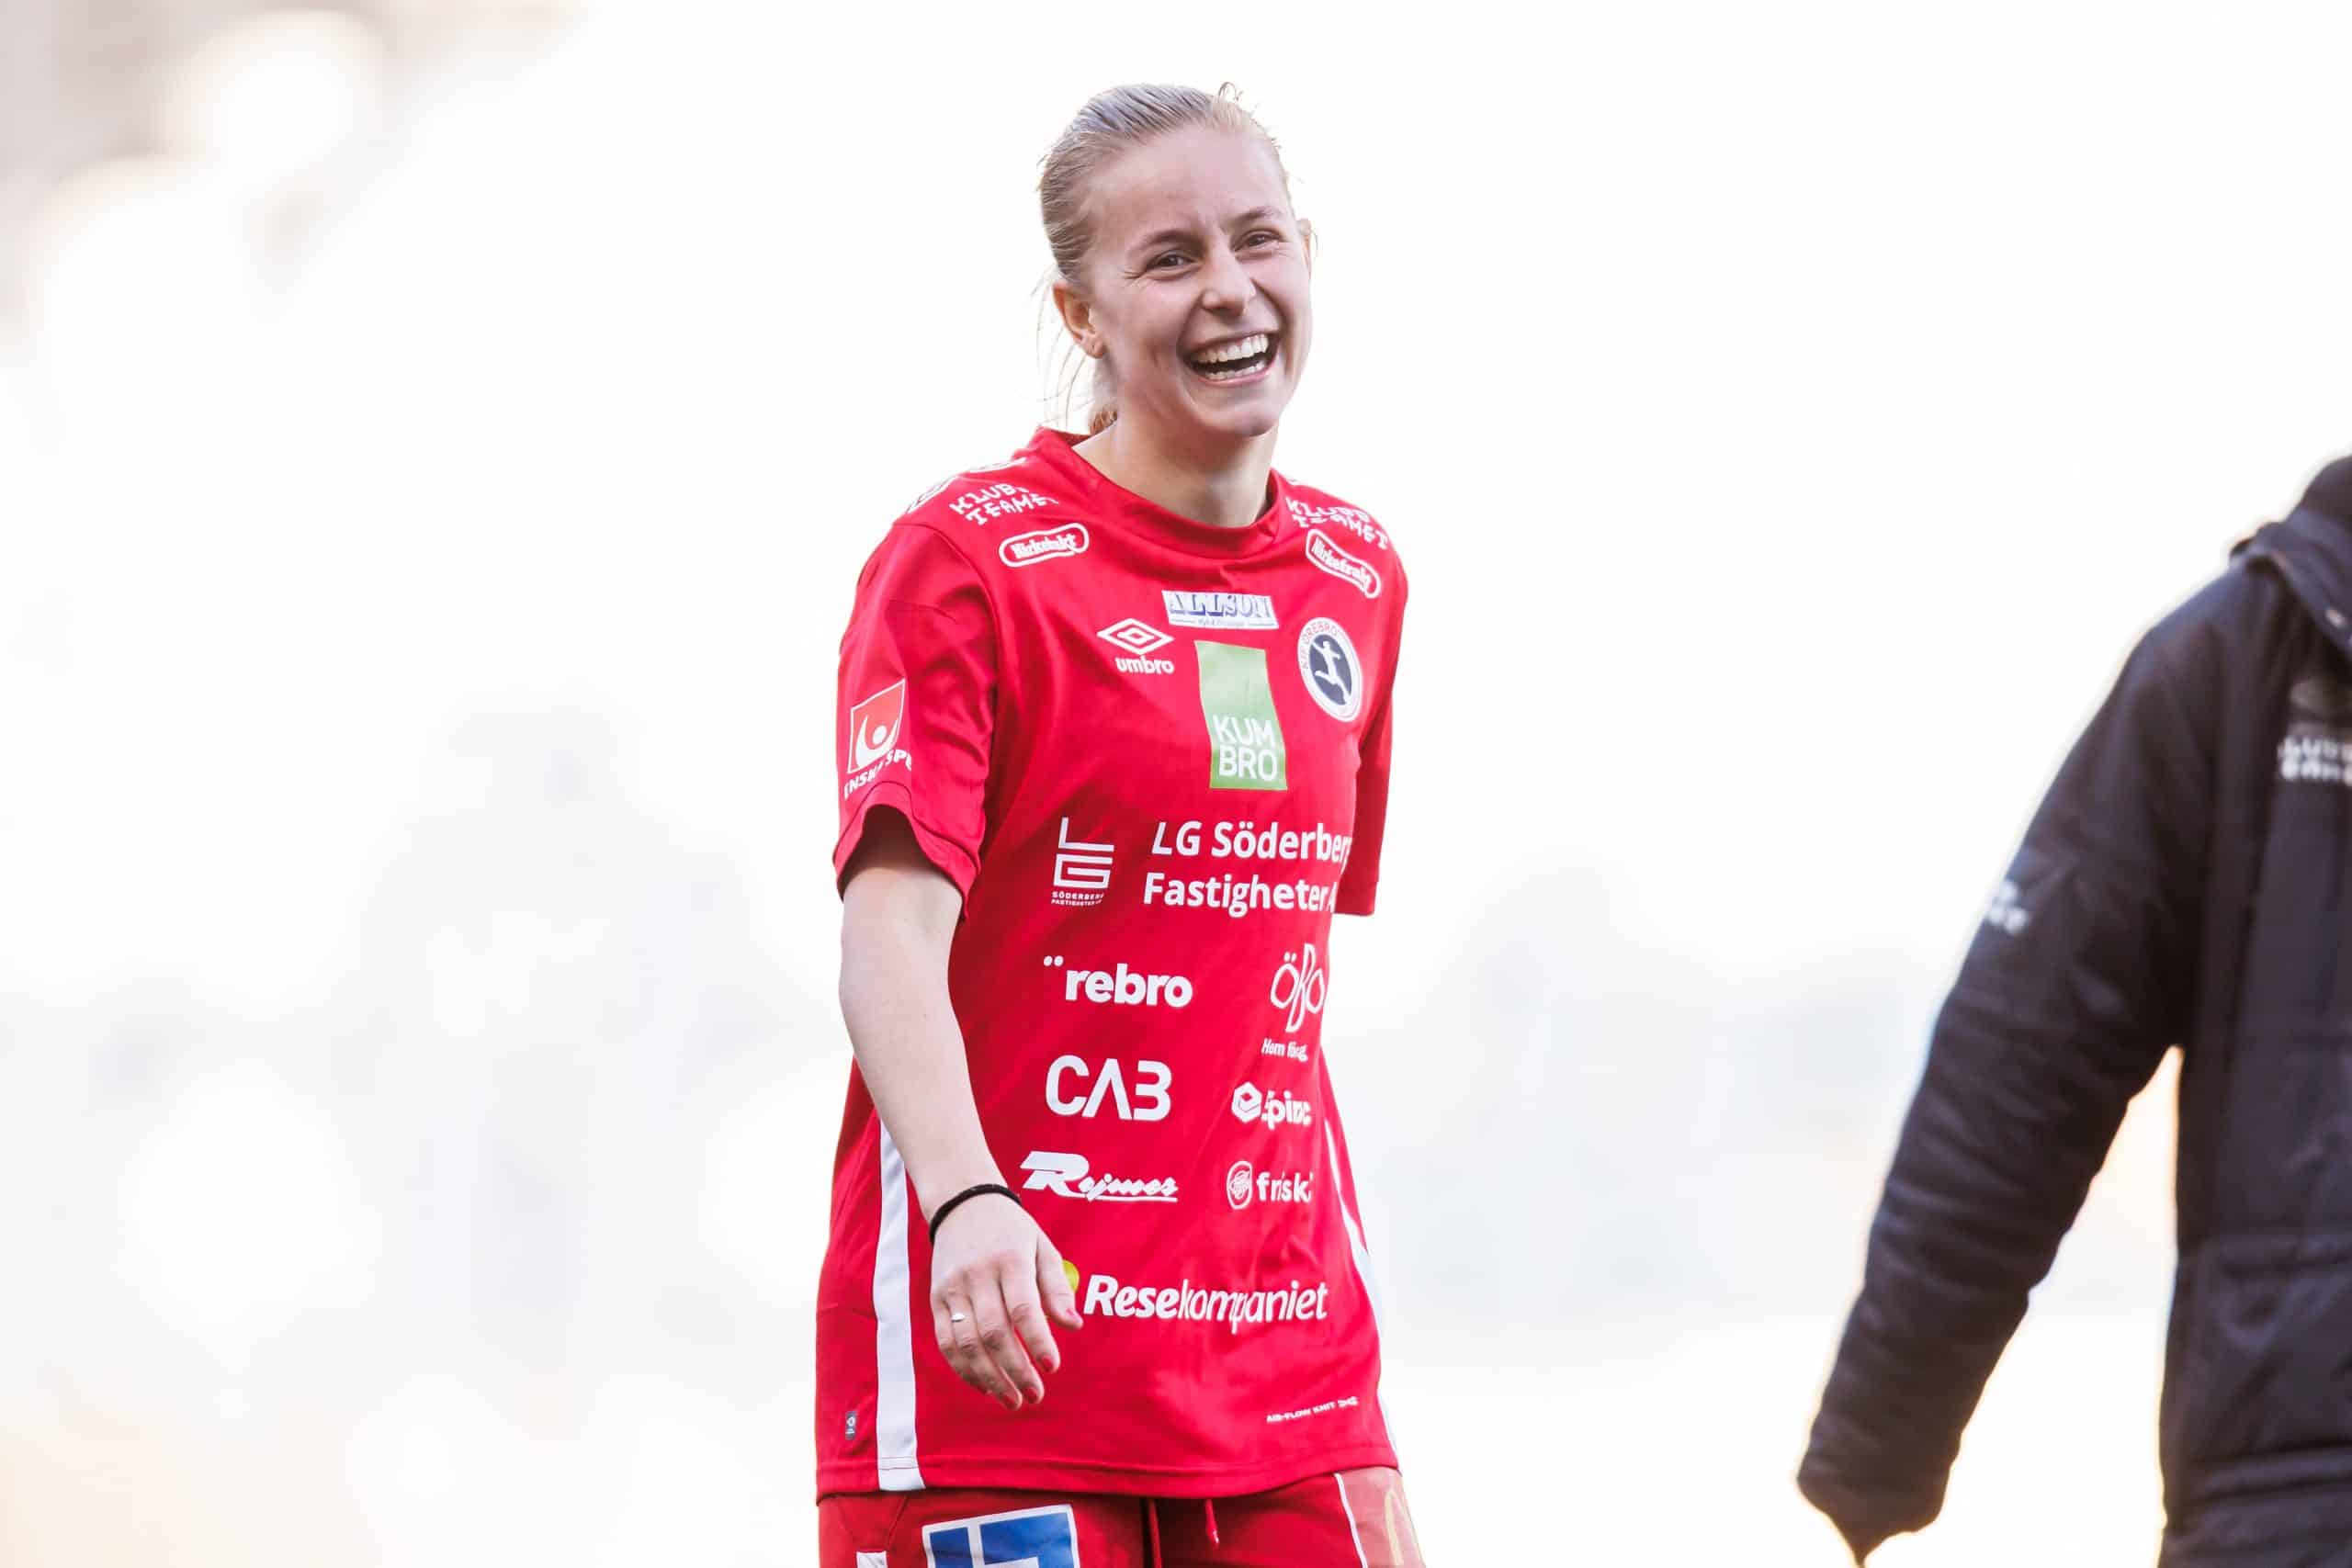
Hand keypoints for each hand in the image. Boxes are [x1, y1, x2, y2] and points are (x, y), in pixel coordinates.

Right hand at [927, 1194, 1083, 1410]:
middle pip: (994, 1331)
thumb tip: (1073, 1326)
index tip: (1053, 1367)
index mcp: (1009, 1260)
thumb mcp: (1042, 1248)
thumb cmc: (1012, 1231)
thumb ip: (1057, 1288)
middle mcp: (977, 1275)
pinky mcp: (936, 1299)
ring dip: (990, 1378)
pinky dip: (964, 1369)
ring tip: (1012, 1401)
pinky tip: (985, 1386)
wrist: (962, 1204)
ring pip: (966, 1343)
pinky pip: (946, 1342)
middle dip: (1016, 1369)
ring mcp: (952, 1288)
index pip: (1023, 1308)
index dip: (1037, 1341)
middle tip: (1035, 1395)